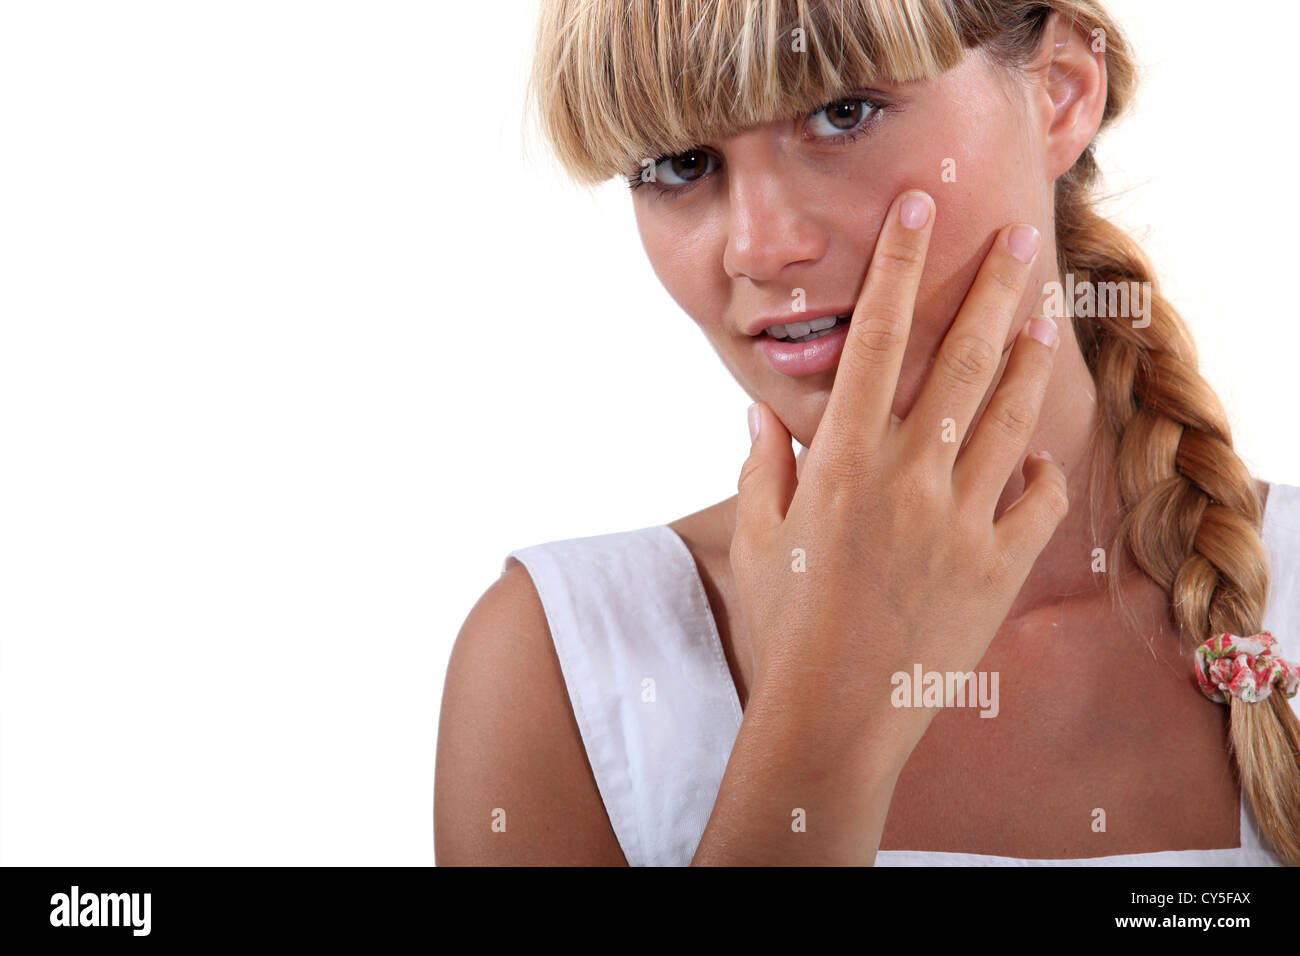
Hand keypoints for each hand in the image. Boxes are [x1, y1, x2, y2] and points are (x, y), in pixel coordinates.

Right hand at [731, 189, 1066, 757]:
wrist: (834, 715)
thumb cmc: (785, 624)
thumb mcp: (759, 539)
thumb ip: (764, 468)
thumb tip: (762, 415)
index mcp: (844, 460)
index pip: (874, 338)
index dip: (898, 266)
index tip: (917, 209)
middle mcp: (909, 476)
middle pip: (962, 360)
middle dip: (992, 287)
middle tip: (1019, 236)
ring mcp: (961, 520)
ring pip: (1011, 417)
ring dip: (1031, 359)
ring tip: (1045, 316)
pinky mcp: (998, 566)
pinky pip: (1036, 501)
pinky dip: (1040, 471)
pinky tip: (1036, 455)